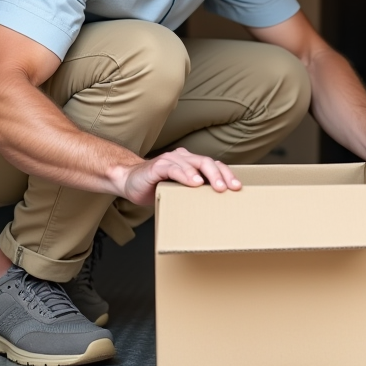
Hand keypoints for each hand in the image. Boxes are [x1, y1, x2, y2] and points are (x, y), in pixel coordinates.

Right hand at [118, 147, 240, 206]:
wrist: (128, 181)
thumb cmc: (155, 187)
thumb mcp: (178, 191)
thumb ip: (194, 193)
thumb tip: (215, 208)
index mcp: (191, 163)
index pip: (213, 165)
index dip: (227, 174)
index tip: (237, 187)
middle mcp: (183, 158)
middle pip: (207, 162)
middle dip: (221, 175)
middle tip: (229, 188)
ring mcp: (170, 160)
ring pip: (193, 163)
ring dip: (206, 174)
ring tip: (216, 186)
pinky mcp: (157, 166)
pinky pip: (173, 168)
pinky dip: (185, 174)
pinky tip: (194, 182)